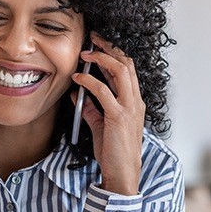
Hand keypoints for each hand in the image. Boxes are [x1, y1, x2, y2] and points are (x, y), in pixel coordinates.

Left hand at [71, 32, 144, 194]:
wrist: (123, 173)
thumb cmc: (114, 151)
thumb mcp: (101, 125)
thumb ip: (90, 109)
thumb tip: (75, 94)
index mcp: (134, 102)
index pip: (127, 70)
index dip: (114, 53)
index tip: (99, 45)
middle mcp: (135, 101)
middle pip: (126, 64)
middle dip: (109, 47)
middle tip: (93, 38)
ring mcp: (129, 108)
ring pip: (120, 71)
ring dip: (101, 59)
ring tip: (85, 54)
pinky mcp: (118, 116)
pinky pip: (103, 91)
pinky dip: (89, 81)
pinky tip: (77, 78)